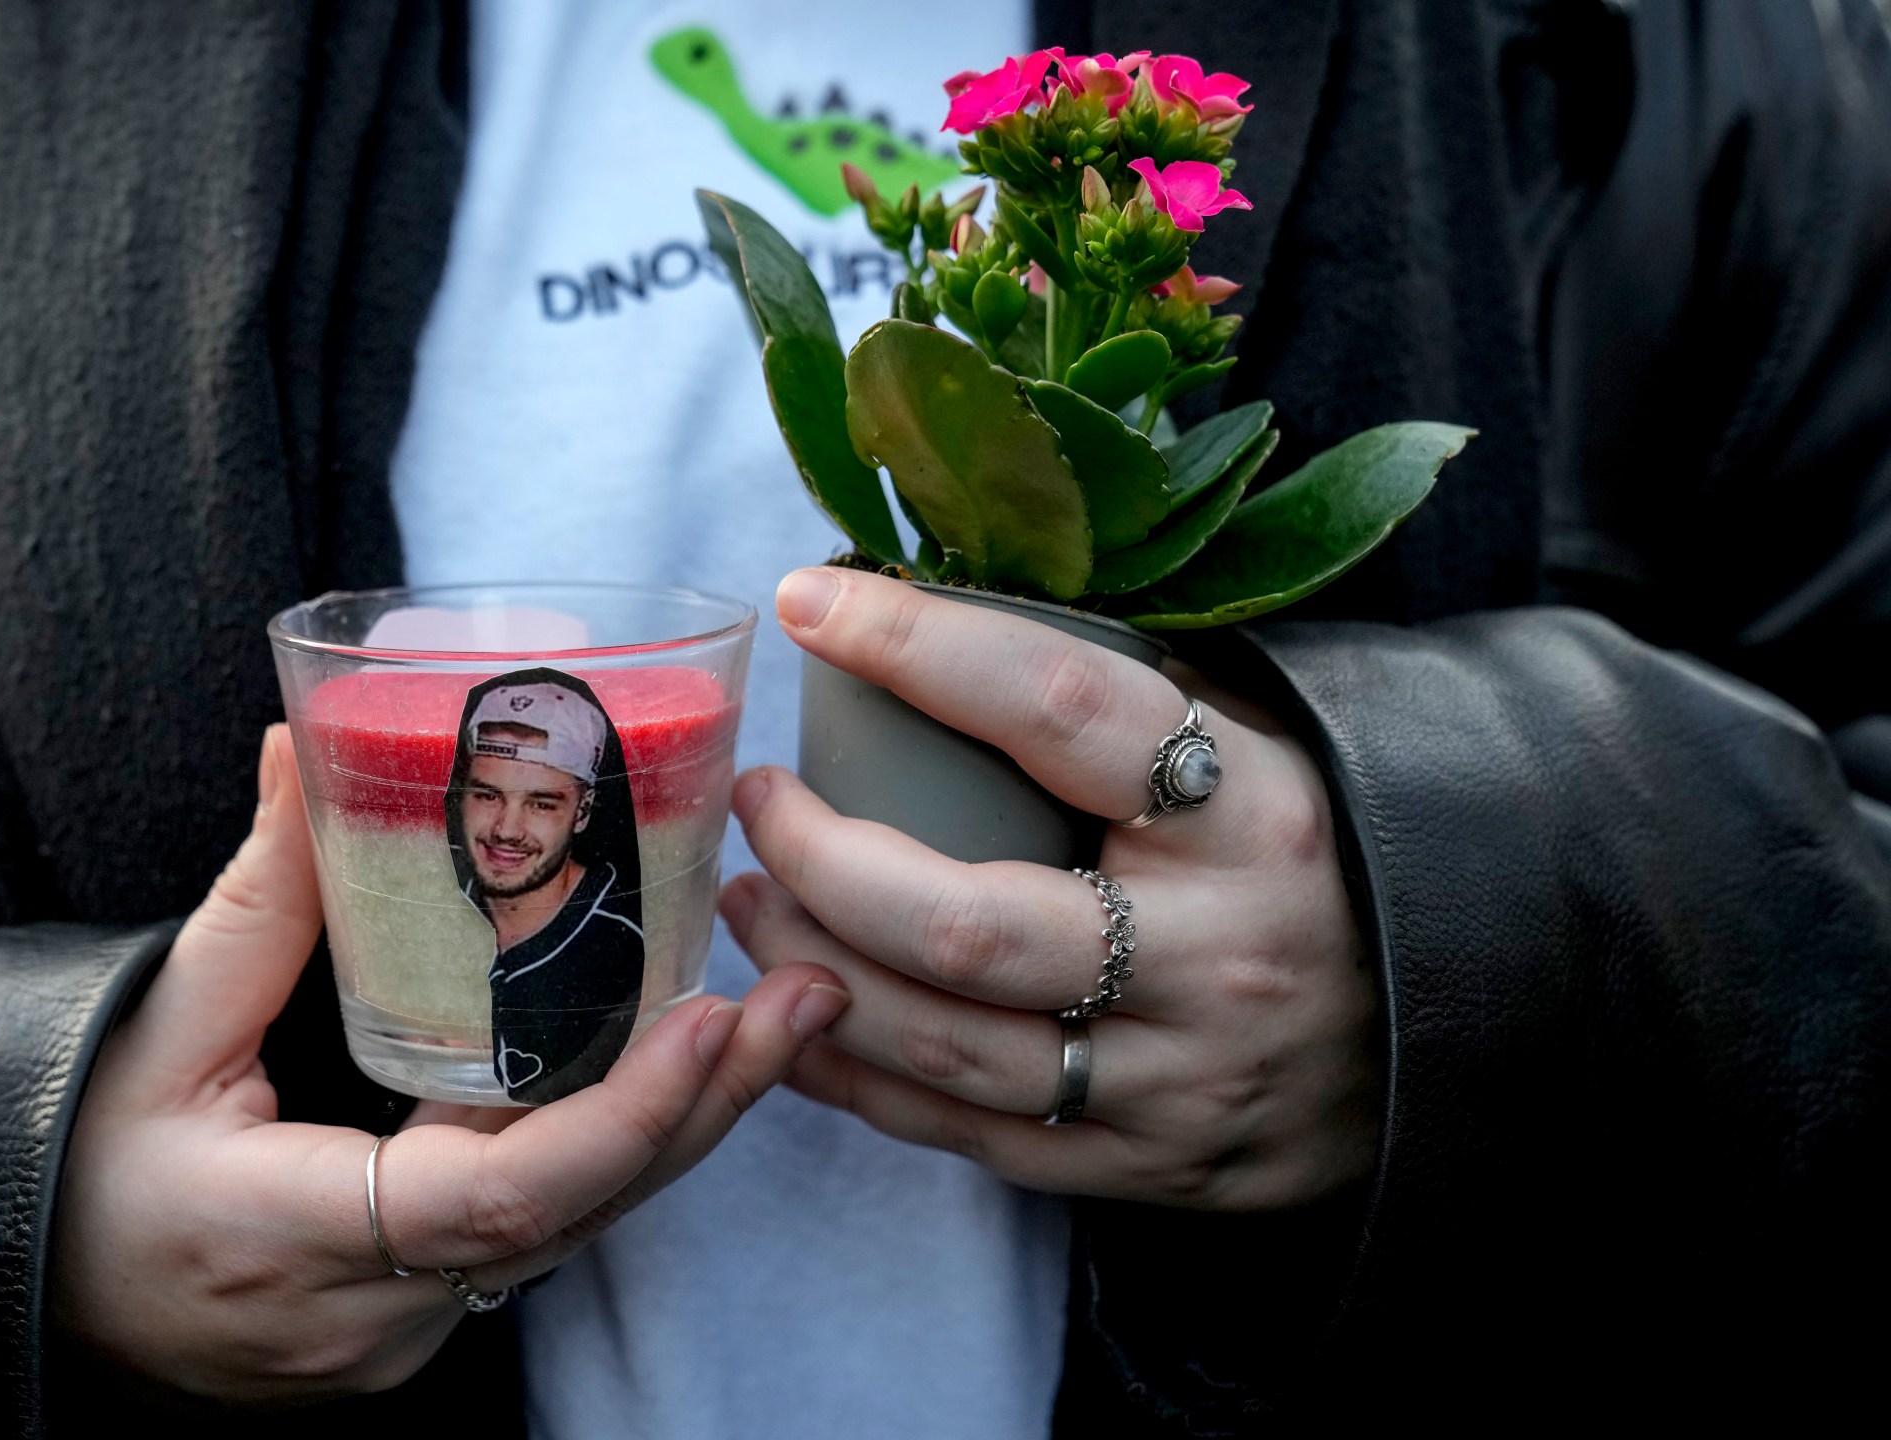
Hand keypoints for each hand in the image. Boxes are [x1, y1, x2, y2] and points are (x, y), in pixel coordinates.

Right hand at [50, 725, 847, 1401]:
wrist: (31, 1287)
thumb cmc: (72, 1160)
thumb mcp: (156, 1028)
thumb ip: (255, 899)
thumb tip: (302, 746)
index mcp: (286, 1235)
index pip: (493, 1200)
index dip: (619, 1116)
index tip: (708, 1021)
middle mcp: (366, 1312)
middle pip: (574, 1218)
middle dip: (704, 1106)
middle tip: (807, 993)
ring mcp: (400, 1332)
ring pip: (572, 1232)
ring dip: (677, 1123)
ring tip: (778, 1014)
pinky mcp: (417, 1318)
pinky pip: (538, 1236)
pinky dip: (611, 1149)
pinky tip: (678, 1066)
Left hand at [723, 568, 1378, 1210]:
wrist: (1453, 1033)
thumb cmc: (1308, 855)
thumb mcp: (1255, 748)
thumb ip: (1120, 697)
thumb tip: (924, 604)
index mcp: (1257, 813)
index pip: (1061, 708)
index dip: (921, 647)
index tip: (812, 605)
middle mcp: (1222, 955)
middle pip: (968, 924)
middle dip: (824, 861)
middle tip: (760, 802)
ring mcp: (1187, 1081)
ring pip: (949, 1047)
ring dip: (811, 973)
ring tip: (750, 903)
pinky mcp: (1155, 1171)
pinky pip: (967, 1136)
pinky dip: (855, 1075)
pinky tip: (793, 1012)